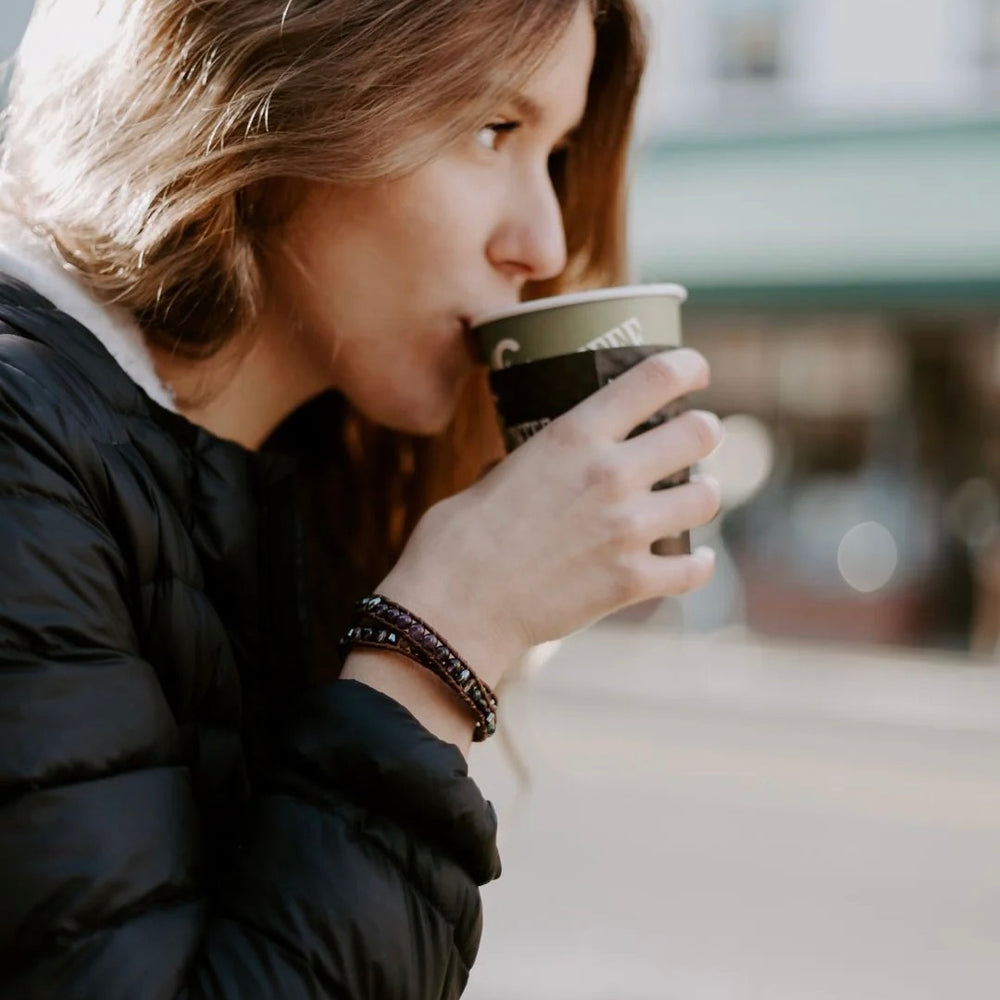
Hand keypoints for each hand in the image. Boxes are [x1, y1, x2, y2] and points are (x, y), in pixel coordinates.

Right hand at [378, 348, 722, 687]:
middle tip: (697, 437)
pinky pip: (694, 568)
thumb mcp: (495, 475)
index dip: (687, 367)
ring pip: (706, 497)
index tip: (695, 370)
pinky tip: (697, 559)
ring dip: (704, 494)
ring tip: (695, 496)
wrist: (456, 608)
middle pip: (700, 433)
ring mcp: (627, 529)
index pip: (655, 378)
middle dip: (705, 432)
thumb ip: (530, 463)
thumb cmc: (457, 539)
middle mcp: (611, 473)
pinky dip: (699, 563)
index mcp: (574, 435)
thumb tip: (535, 466)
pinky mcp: (631, 581)